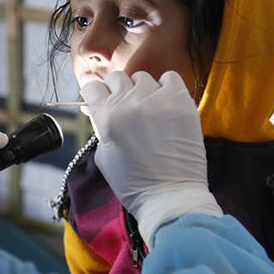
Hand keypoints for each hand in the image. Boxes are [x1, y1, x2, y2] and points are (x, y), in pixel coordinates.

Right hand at [80, 71, 221, 246]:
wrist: (171, 197)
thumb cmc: (133, 183)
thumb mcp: (104, 156)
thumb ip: (99, 126)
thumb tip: (94, 107)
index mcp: (108, 117)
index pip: (92, 86)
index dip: (94, 95)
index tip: (100, 102)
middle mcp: (130, 103)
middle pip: (115, 77)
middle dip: (115, 91)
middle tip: (124, 108)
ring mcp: (158, 100)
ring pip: (141, 77)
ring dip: (140, 90)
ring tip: (147, 109)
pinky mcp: (182, 102)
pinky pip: (169, 78)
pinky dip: (165, 87)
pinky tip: (165, 103)